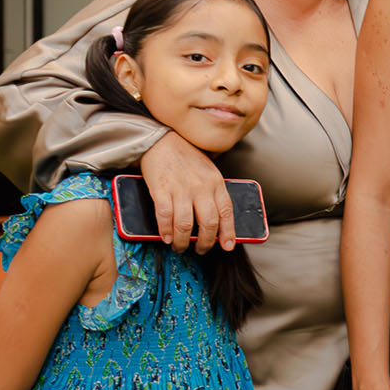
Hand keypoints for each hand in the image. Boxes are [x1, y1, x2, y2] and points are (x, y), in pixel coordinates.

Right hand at [140, 133, 230, 252]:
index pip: (227, 212)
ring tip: (180, 247)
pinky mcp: (161, 189)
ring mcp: (181, 188)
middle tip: (200, 250)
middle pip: (208, 223)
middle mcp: (201, 187)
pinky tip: (166, 237)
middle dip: (205, 242)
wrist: (163, 140)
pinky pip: (165, 216)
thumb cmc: (187, 158)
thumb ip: (213, 192)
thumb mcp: (209, 172)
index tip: (227, 246)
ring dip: (182, 242)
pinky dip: (165, 231)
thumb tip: (216, 220)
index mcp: (216, 182)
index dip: (228, 233)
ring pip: (185, 225)